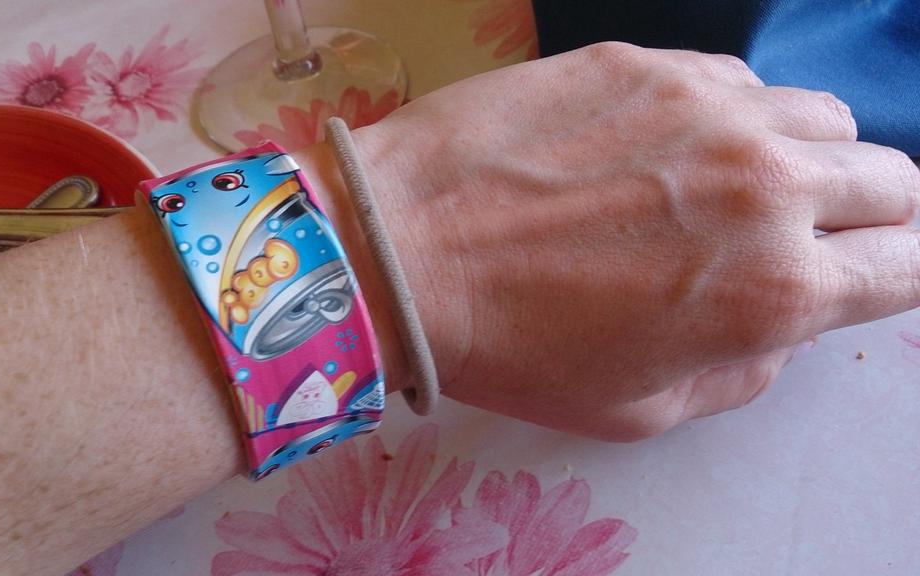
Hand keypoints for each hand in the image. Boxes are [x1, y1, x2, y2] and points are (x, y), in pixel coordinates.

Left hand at [352, 42, 919, 439]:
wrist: (405, 251)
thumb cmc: (515, 349)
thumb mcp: (642, 408)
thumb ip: (744, 366)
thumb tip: (779, 322)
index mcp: (775, 291)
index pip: (909, 264)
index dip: (897, 270)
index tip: (867, 271)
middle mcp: (765, 186)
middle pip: (892, 179)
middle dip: (868, 212)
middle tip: (809, 231)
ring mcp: (707, 109)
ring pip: (821, 117)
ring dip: (802, 155)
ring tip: (733, 184)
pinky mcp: (647, 62)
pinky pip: (732, 80)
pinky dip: (725, 115)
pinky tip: (662, 144)